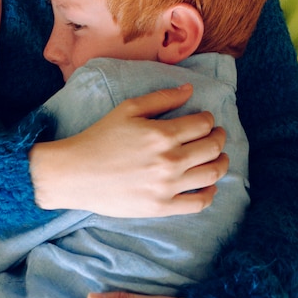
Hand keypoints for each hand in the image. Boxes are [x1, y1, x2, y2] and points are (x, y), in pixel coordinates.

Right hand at [30, 85, 227, 216]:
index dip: (209, 119)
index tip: (206, 119)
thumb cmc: (100, 137)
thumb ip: (161, 98)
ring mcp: (167, 186)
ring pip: (211, 174)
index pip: (202, 124)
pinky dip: (210, 193)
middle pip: (212, 148)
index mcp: (162, 134)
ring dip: (221, 162)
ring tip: (218, 157)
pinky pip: (199, 203)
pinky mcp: (162, 207)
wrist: (76, 173)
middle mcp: (169, 160)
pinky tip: (208, 184)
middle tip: (217, 134)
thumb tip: (190, 89)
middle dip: (219, 137)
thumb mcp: (128, 108)